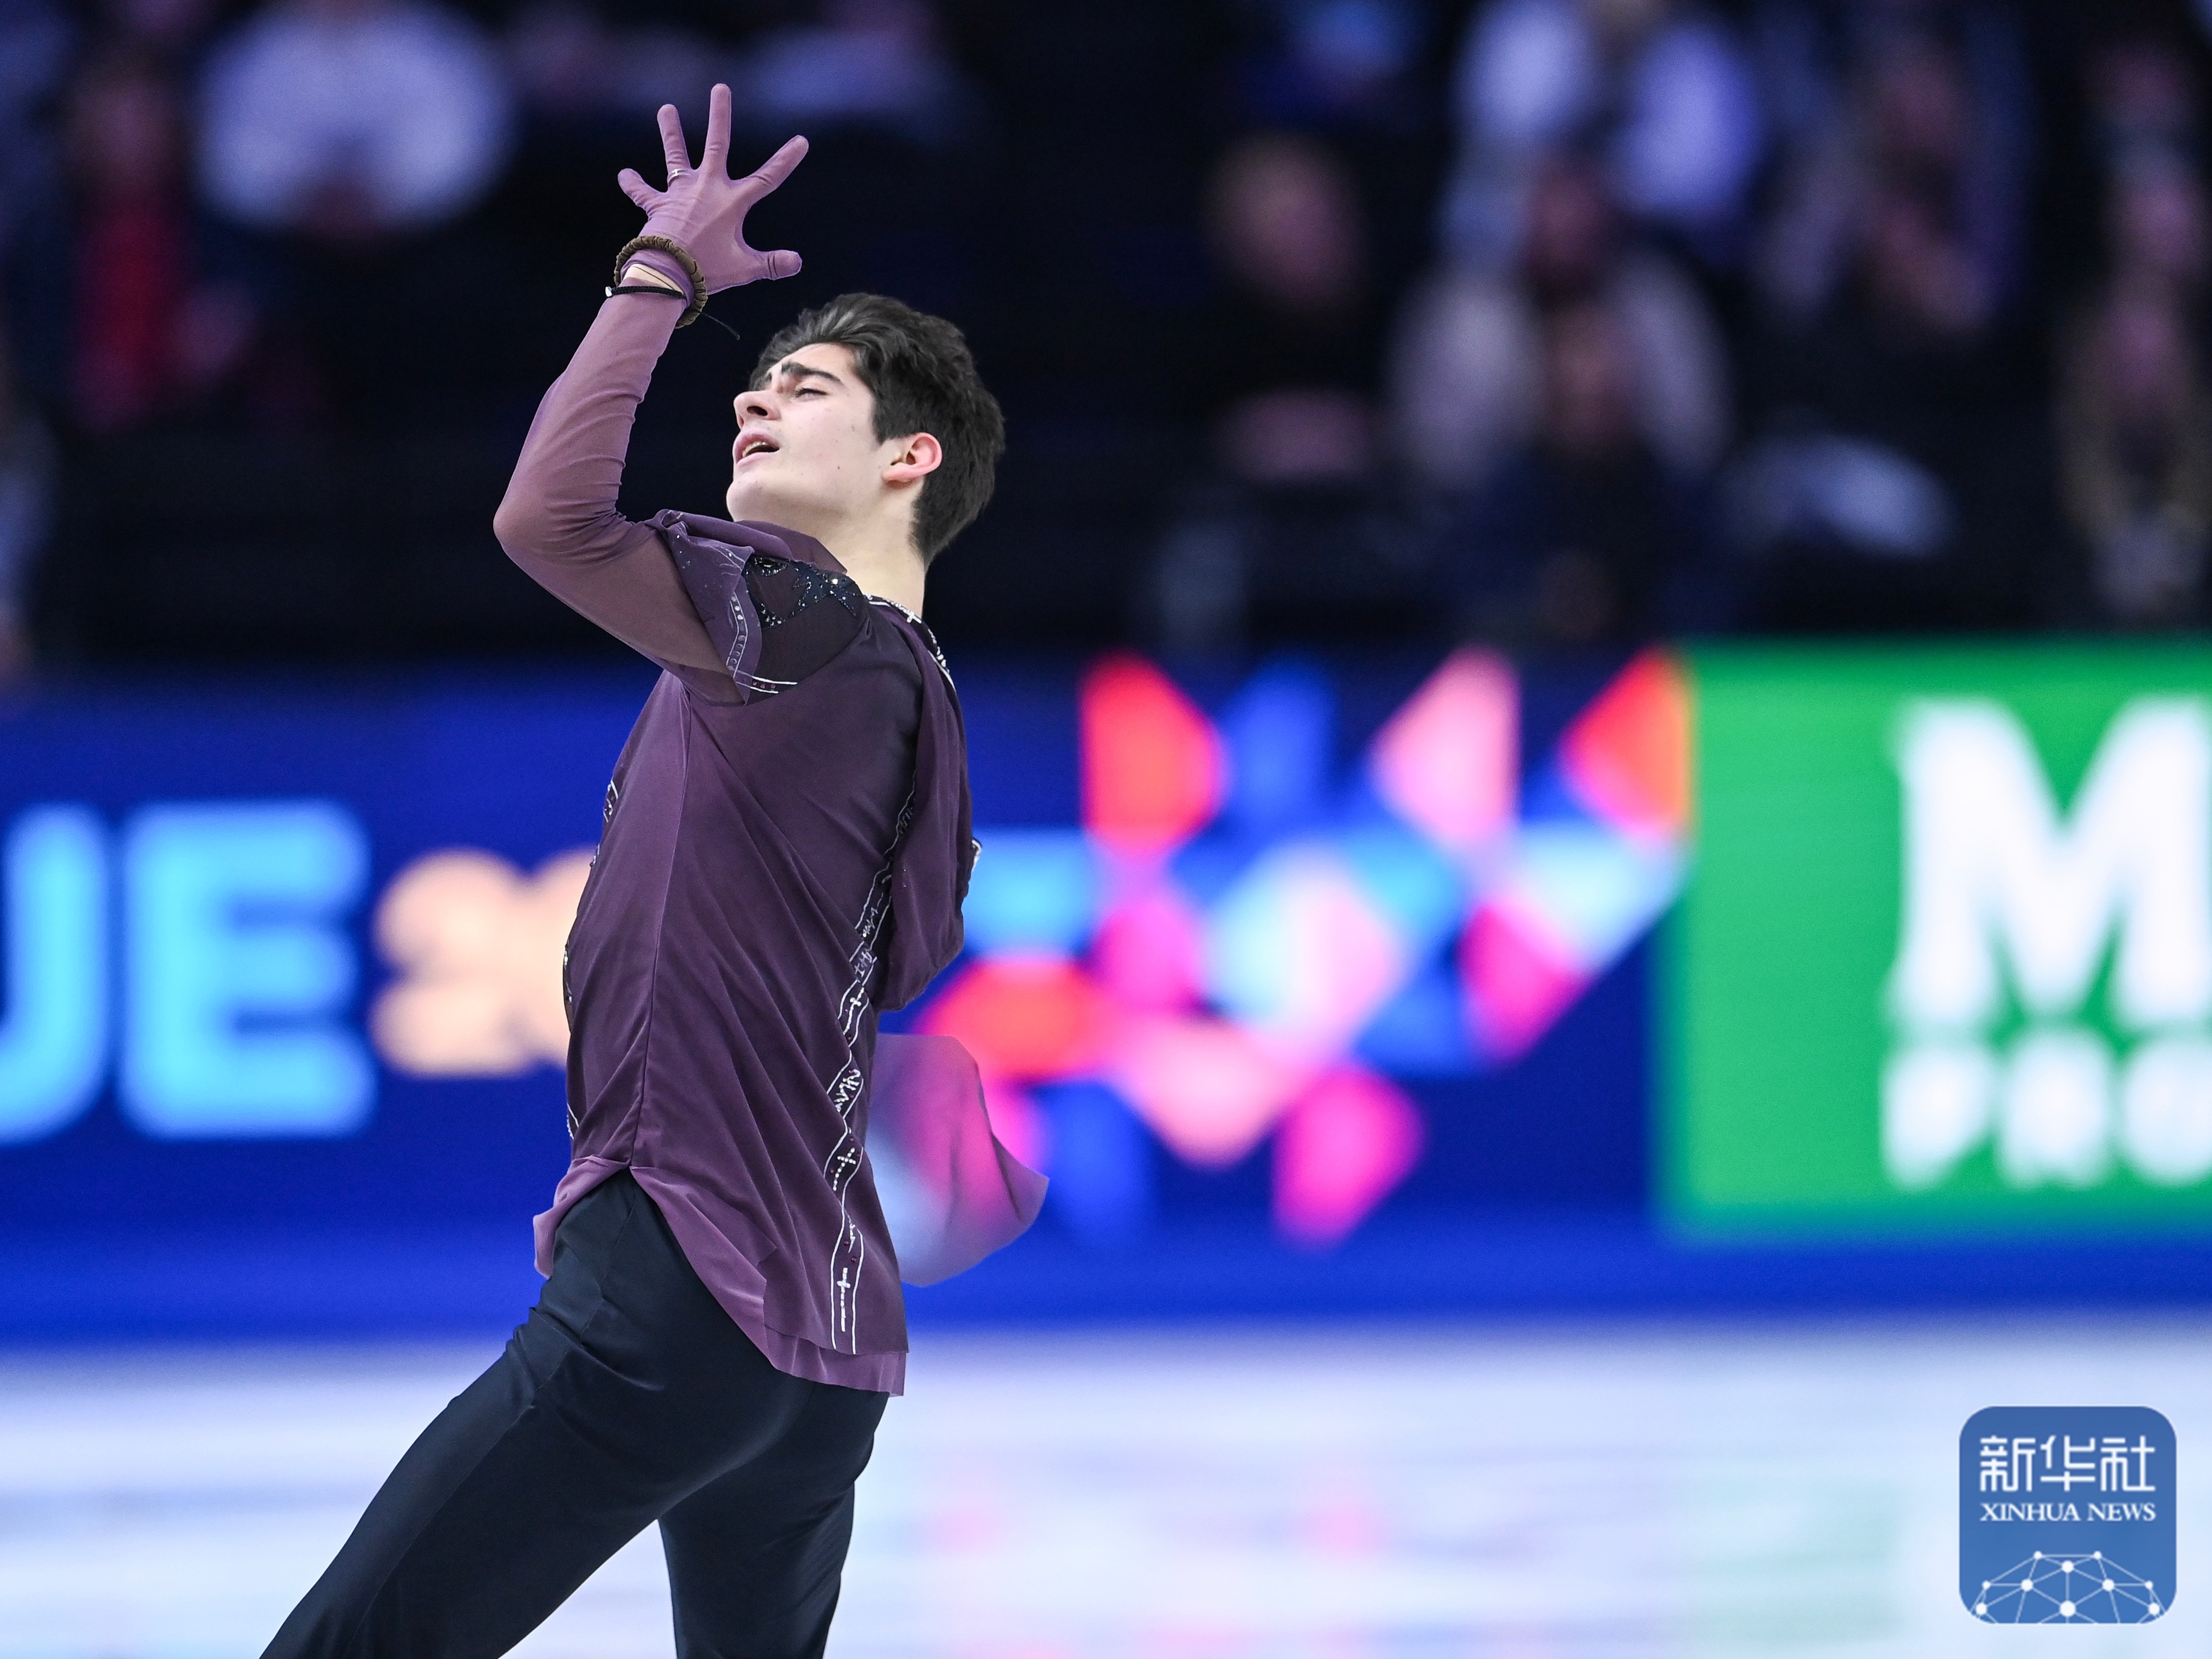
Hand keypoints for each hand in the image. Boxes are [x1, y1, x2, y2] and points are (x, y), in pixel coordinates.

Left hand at [617, 85, 804, 293]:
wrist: (667, 272)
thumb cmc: (708, 270)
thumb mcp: (745, 269)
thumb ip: (773, 264)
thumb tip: (797, 261)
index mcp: (732, 202)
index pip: (767, 177)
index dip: (786, 160)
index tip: (801, 141)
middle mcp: (706, 188)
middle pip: (716, 144)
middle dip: (719, 115)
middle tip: (720, 89)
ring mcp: (680, 193)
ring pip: (675, 155)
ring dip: (670, 132)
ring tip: (665, 109)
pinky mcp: (657, 204)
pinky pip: (642, 192)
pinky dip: (633, 184)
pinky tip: (626, 174)